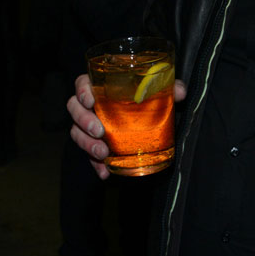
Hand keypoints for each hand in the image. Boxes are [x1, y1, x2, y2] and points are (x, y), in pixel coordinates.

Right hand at [68, 73, 187, 179]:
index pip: (82, 83)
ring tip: (103, 153)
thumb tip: (180, 91)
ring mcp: (88, 125)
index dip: (82, 91)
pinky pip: (88, 155)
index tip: (91, 100)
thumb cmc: (146, 97)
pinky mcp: (93, 144)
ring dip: (87, 144)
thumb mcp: (159, 90)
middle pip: (74, 109)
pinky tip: (104, 172)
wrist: (148, 118)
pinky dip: (95, 165)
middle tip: (100, 131)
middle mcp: (89, 105)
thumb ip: (169, 88)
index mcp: (100, 86)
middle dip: (84, 121)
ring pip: (77, 133)